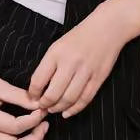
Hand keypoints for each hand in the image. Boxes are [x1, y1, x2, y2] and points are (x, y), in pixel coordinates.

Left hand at [27, 1, 128, 118]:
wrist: (107, 27)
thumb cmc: (80, 36)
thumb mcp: (59, 45)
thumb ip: (49, 65)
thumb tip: (39, 88)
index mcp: (56, 52)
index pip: (38, 80)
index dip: (33, 94)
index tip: (32, 98)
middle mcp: (70, 62)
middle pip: (53, 94)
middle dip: (45, 105)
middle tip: (42, 107)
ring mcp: (86, 71)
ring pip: (69, 99)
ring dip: (59, 108)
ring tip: (54, 109)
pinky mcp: (98, 78)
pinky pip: (85, 99)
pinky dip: (75, 109)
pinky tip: (68, 112)